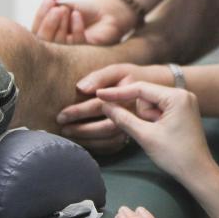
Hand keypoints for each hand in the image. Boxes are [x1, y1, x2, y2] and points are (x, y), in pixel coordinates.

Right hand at [32, 0, 136, 44]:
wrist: (107, 14)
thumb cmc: (84, 10)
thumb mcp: (68, 4)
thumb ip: (56, 3)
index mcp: (48, 33)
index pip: (37, 28)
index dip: (41, 15)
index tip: (49, 0)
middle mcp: (56, 44)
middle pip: (44, 40)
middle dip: (48, 23)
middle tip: (57, 9)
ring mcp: (70, 51)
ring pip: (59, 43)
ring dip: (61, 25)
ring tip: (65, 10)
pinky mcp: (84, 53)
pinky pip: (76, 43)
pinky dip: (75, 27)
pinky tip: (77, 15)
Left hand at [56, 64, 172, 150]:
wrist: (157, 87)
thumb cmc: (132, 76)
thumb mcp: (117, 69)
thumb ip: (98, 77)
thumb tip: (79, 88)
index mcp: (126, 97)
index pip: (98, 106)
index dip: (77, 112)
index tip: (61, 116)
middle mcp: (133, 115)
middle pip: (104, 128)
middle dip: (81, 130)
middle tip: (63, 129)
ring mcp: (135, 127)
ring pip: (110, 141)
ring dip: (88, 141)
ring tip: (70, 137)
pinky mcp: (134, 136)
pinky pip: (115, 147)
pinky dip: (99, 147)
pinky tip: (86, 143)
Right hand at [98, 81, 214, 182]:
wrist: (198, 172)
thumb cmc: (175, 155)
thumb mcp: (145, 136)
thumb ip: (123, 118)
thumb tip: (105, 106)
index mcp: (177, 96)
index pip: (141, 88)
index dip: (118, 93)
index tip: (98, 94)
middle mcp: (183, 94)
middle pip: (146, 96)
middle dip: (141, 114)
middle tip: (150, 132)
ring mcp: (184, 102)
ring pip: (152, 105)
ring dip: (148, 120)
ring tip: (158, 135)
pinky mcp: (183, 112)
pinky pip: (160, 110)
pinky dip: (153, 121)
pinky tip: (159, 134)